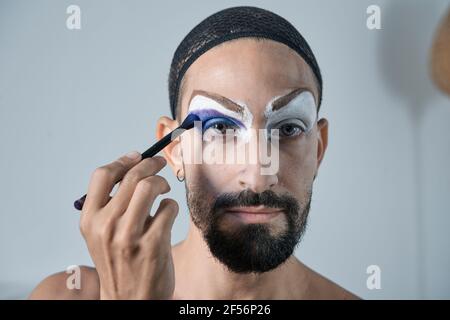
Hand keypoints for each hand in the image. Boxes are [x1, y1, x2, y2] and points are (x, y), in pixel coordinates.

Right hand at [79, 151, 178, 298]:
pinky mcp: (153, 244)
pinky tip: (168, 215)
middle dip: (151, 165)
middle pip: (132, 176)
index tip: (137, 156)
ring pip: (150, 187)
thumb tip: (131, 167)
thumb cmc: (118, 261)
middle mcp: (106, 226)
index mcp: (90, 220)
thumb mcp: (101, 234)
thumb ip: (110, 204)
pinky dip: (172, 206)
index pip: (102, 175)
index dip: (123, 161)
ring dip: (162, 183)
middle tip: (160, 165)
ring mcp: (129, 236)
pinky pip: (169, 208)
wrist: (129, 298)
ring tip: (163, 191)